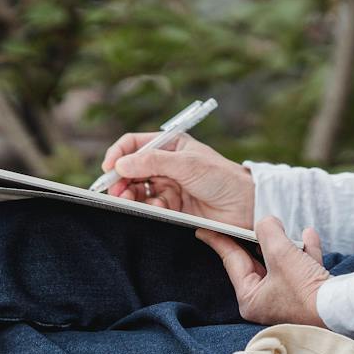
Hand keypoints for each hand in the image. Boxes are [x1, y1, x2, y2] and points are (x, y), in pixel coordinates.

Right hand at [100, 130, 255, 228]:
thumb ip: (152, 162)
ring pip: (137, 190)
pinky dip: (150, 208)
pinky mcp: (172, 206)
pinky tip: (161, 208)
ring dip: (133, 196)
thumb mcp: (187, 164)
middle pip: (131, 169)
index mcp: (170, 145)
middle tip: (117, 193)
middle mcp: (166, 163)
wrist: (244, 206)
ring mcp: (168, 185)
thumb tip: (120, 164)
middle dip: (121, 181)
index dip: (118, 155)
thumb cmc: (221, 178)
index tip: (109, 169)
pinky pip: (150, 206)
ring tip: (134, 202)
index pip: (134, 144)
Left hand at [195, 216, 330, 326]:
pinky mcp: (308, 296)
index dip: (219, 241)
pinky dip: (305, 252)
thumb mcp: (281, 253)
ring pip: (281, 264)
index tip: (203, 229)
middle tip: (247, 221)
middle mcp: (267, 301)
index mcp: (251, 298)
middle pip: (257, 261)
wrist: (342, 310)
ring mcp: (288, 300)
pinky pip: (302, 268)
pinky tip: (309, 236)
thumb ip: (268, 232)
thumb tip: (266, 222)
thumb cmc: (305, 290)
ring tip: (285, 228)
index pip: (232, 262)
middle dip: (260, 239)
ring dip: (286, 244)